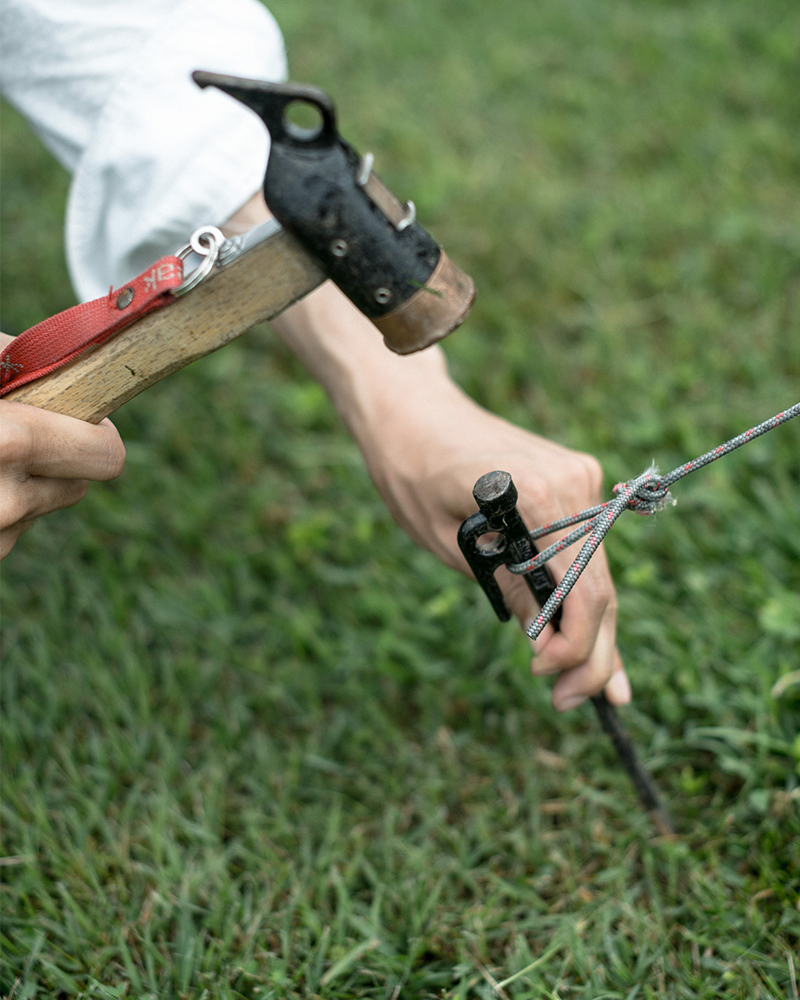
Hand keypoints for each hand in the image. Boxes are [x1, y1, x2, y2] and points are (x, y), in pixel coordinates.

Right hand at [0, 333, 125, 559]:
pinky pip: (10, 525)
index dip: (97, 432)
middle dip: (62, 455)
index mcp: (8, 443)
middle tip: (22, 429)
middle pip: (82, 483)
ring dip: (24, 480)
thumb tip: (69, 364)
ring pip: (43, 505)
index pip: (106, 454)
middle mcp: (5, 503)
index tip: (84, 417)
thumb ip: (19, 360)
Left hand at [271, 283, 628, 711]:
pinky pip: (586, 550)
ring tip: (590, 689)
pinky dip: (583, 592)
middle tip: (571, 702)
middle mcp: (577, 483)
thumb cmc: (413, 472)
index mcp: (544, 496)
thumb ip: (509, 588)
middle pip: (600, 587)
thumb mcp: (451, 545)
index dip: (574, 648)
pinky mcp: (574, 481)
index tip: (548, 682)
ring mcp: (581, 478)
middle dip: (589, 652)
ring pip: (597, 572)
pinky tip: (597, 640)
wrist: (412, 411)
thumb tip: (548, 641)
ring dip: (591, 630)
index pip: (582, 591)